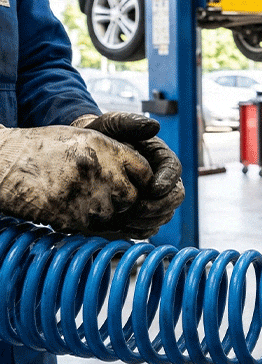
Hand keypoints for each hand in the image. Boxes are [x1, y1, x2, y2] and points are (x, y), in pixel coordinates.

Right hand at [0, 125, 152, 233]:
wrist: (4, 163)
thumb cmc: (46, 148)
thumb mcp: (85, 137)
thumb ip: (118, 151)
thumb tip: (146, 171)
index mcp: (106, 148)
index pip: (144, 172)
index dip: (139, 179)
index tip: (130, 181)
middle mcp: (101, 172)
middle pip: (132, 198)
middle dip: (123, 198)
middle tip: (104, 192)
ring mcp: (87, 197)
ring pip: (113, 215)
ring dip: (104, 212)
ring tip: (81, 196)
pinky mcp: (71, 218)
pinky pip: (92, 227)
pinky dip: (86, 220)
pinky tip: (70, 205)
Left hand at [73, 112, 184, 237]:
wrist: (83, 153)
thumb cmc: (100, 135)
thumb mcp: (112, 124)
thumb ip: (131, 123)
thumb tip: (155, 126)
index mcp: (160, 157)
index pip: (174, 170)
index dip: (168, 181)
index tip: (154, 189)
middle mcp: (162, 179)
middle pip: (175, 196)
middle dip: (160, 205)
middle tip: (138, 209)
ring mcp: (152, 198)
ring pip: (165, 214)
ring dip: (150, 219)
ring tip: (128, 220)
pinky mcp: (141, 214)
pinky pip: (150, 227)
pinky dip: (141, 230)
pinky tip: (124, 228)